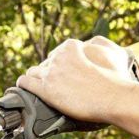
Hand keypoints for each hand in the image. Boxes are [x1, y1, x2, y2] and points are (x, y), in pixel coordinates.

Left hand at [16, 36, 134, 122]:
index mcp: (71, 47)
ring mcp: (50, 73)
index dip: (59, 65)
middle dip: (48, 73)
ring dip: (35, 78)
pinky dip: (23, 84)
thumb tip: (90, 42)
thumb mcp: (110, 52)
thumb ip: (97, 44)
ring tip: (38, 87)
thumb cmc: (115, 78)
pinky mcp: (45, 89)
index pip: (57, 53)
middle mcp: (58, 58)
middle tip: (54, 84)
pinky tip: (24, 88)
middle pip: (45, 64)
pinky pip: (25, 82)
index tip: (63, 74)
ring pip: (33, 72)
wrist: (112, 97)